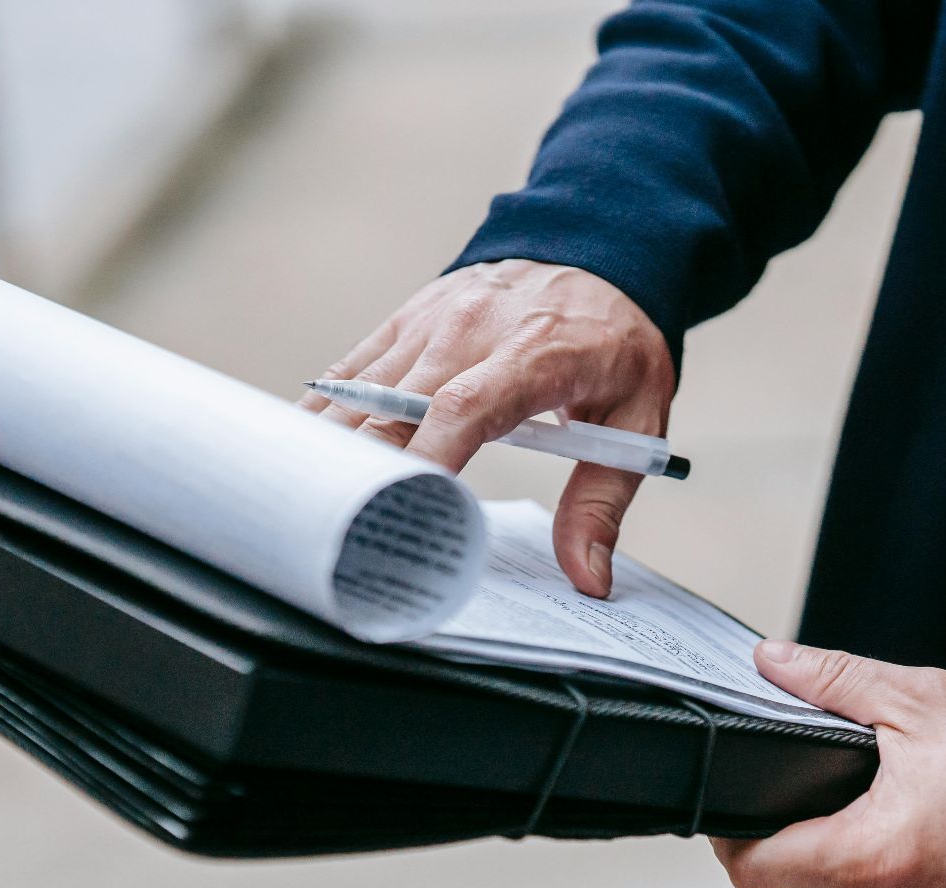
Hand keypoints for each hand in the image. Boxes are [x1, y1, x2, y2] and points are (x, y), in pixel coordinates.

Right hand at [299, 259, 674, 597]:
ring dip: (333, 451)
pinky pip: (350, 372)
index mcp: (536, 353)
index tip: (408, 511)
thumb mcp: (639, 418)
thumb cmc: (615, 341)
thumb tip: (588, 577)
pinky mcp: (405, 321)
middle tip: (349, 537)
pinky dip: (324, 414)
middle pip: (395, 409)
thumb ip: (603, 501)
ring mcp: (430, 322)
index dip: (429, 459)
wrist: (596, 252)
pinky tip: (305, 456)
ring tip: (313, 509)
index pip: (466, 406)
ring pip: (360, 393)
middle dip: (367, 474)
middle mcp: (471, 330)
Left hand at [711, 642, 945, 887]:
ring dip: (851, 847)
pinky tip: (920, 825)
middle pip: (801, 874)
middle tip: (831, 774)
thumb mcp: (914, 699)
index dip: (731, 829)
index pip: (753, 867)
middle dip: (806, 823)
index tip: (739, 796)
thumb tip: (770, 663)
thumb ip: (830, 680)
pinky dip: (892, 869)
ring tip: (888, 796)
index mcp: (867, 857)